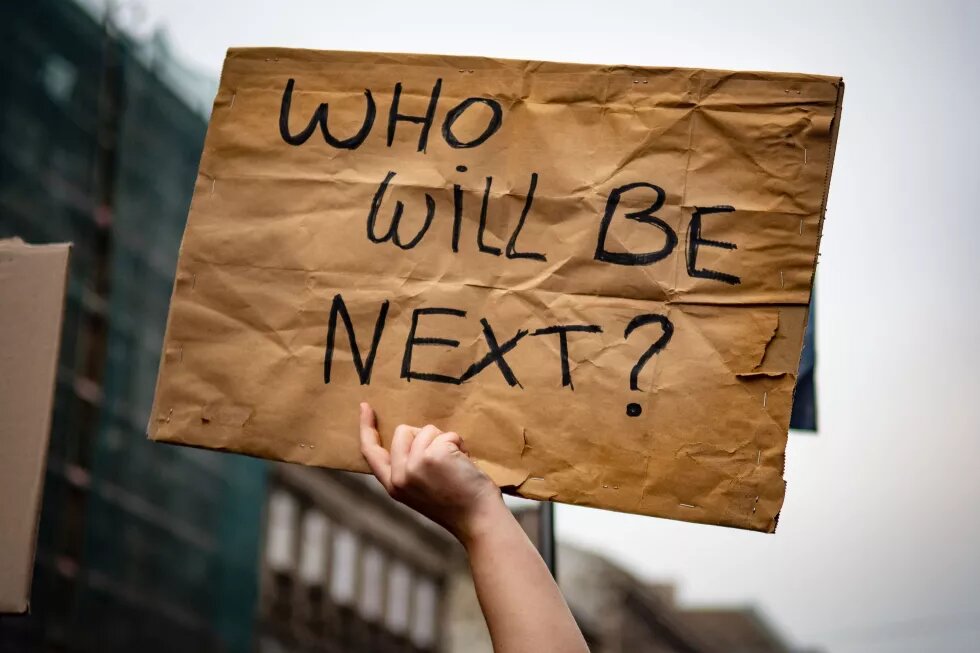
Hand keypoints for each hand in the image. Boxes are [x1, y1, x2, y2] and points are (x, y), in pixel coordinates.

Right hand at [358, 402, 503, 543]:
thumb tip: (413, 435)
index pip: (371, 452)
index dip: (366, 427)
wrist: (478, 519)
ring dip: (446, 441)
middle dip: (425, 436)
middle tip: (443, 458)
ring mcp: (414, 465)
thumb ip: (409, 467)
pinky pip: (447, 435)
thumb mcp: (420, 490)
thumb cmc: (457, 504)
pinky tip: (465, 463)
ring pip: (426, 430)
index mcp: (393, 485)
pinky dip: (459, 444)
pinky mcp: (432, 456)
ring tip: (456, 465)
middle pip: (403, 431)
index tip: (365, 407)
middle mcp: (399, 476)